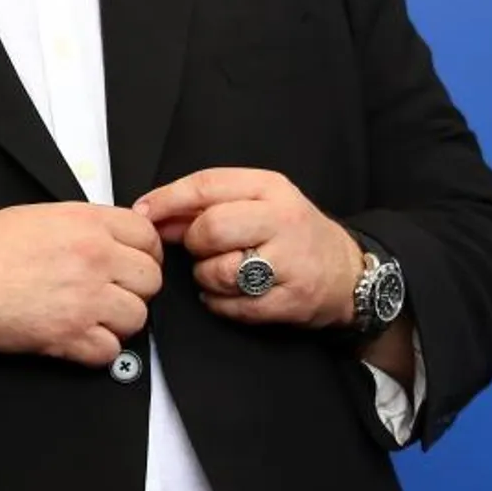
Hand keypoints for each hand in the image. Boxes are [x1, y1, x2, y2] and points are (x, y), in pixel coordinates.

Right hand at [0, 202, 164, 367]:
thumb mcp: (42, 216)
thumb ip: (86, 225)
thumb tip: (115, 239)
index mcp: (87, 224)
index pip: (147, 237)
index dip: (145, 252)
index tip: (134, 262)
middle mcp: (94, 259)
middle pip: (150, 279)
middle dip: (134, 288)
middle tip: (113, 292)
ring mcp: (85, 299)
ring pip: (137, 317)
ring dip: (118, 321)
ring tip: (92, 316)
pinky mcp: (70, 337)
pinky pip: (111, 351)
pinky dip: (97, 349)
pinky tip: (78, 336)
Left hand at [132, 167, 364, 328]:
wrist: (347, 273)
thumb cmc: (291, 234)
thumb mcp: (257, 202)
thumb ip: (207, 204)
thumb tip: (153, 214)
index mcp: (270, 187)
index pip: (207, 184)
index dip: (168, 200)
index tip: (144, 213)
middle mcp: (283, 220)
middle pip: (212, 228)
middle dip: (195, 244)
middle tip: (201, 250)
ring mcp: (290, 262)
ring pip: (220, 270)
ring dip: (206, 277)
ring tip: (220, 272)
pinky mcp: (292, 300)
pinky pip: (235, 306)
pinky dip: (220, 303)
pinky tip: (228, 294)